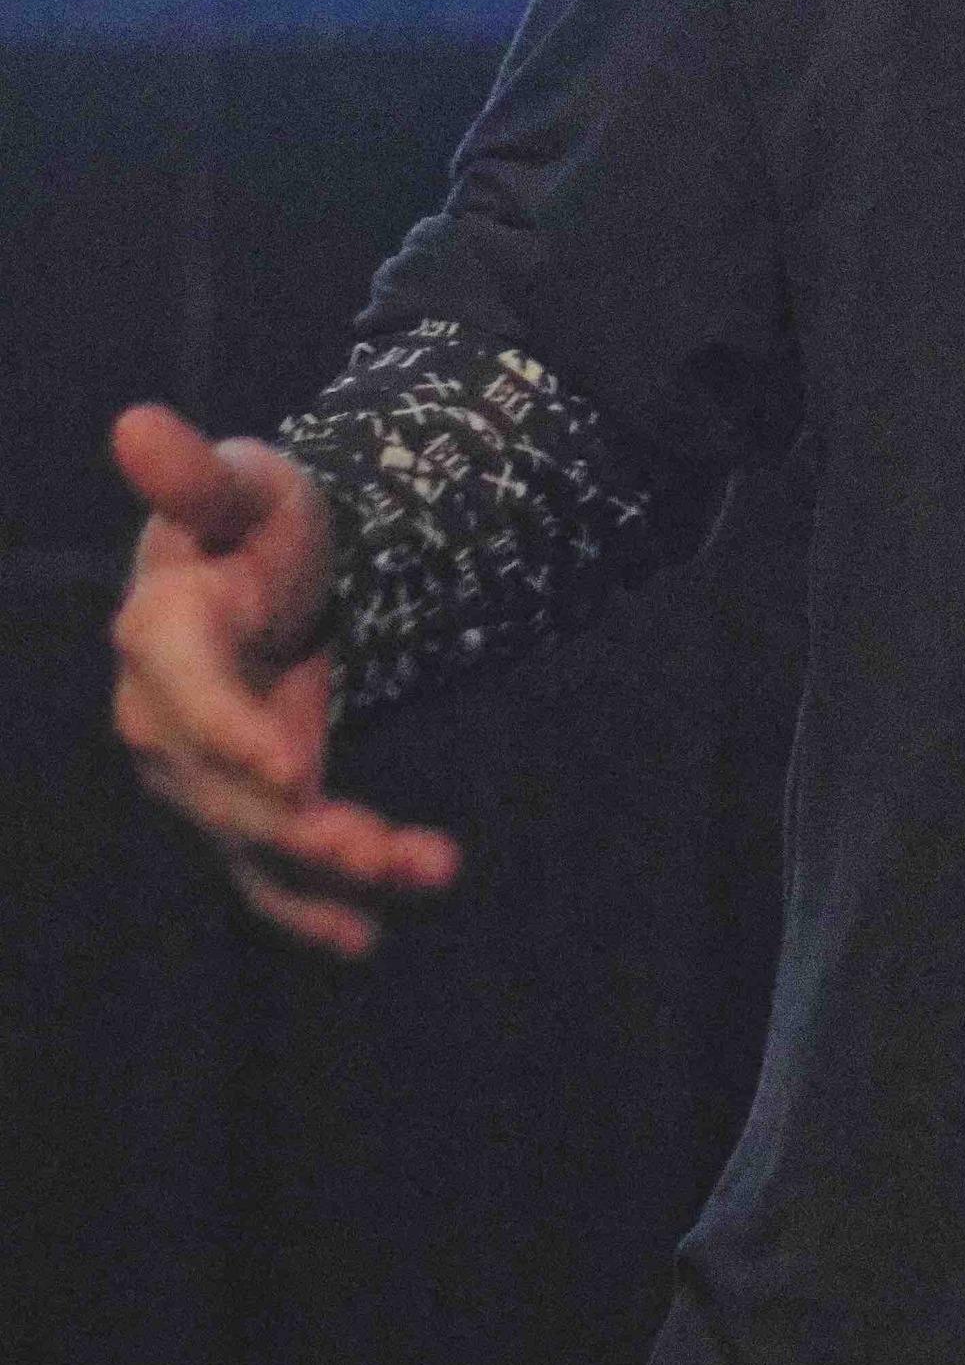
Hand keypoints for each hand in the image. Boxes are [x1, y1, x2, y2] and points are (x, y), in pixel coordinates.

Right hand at [107, 403, 459, 960]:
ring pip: (257, 840)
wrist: (262, 578)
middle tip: (386, 851)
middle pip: (226, 790)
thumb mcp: (242, 486)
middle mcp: (163, 721)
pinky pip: (266, 872)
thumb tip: (136, 424)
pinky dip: (311, 911)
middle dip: (305, 826)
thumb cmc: (249, 524)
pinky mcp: (240, 809)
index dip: (232, 734)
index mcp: (161, 634)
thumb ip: (197, 475)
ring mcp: (198, 777)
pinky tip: (365, 939)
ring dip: (335, 873)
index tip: (290, 769)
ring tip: (427, 873)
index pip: (187, 697)